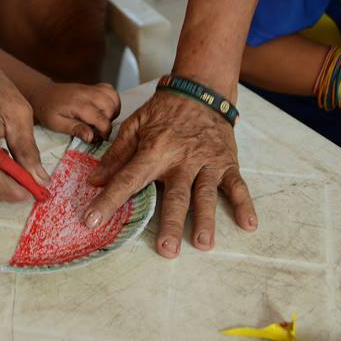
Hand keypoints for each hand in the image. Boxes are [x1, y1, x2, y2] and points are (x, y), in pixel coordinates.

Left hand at [29, 82, 119, 144]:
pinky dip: (112, 101)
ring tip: (102, 121)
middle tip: (99, 130)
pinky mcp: (92, 86)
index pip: (101, 118)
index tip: (100, 139)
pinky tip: (104, 111)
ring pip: (113, 97)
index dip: (105, 131)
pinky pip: (110, 90)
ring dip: (113, 111)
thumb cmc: (47, 110)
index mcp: (78, 104)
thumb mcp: (56, 124)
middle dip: (109, 121)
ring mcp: (91, 88)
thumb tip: (92, 137)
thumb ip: (75, 129)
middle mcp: (87, 93)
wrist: (42, 93)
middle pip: (110, 107)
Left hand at [83, 91, 256, 257]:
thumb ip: (116, 154)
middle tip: (166, 249)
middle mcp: (181, 159)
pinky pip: (237, 185)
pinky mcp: (226, 163)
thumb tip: (94, 180)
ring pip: (206, 194)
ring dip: (206, 220)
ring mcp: (207, 162)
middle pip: (175, 196)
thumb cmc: (163, 112)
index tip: (92, 221)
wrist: (200, 90)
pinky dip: (244, 204)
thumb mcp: (134, 125)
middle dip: (171, 223)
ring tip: (203, 244)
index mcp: (154, 151)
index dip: (109, 201)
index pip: (127, 179)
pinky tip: (248, 224)